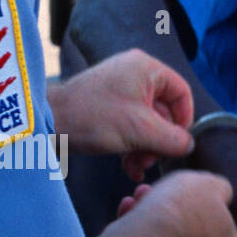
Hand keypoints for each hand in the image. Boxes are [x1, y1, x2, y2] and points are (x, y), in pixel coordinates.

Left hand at [49, 49, 194, 178]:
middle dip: (159, 141)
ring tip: (137, 168)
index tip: (178, 144)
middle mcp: (134, 73)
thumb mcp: (140, 130)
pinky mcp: (106, 105)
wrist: (48, 122)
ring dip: (145, 148)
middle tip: (150, 161)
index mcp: (146, 68)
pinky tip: (129, 167)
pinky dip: (132, 145)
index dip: (184, 120)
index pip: (181, 92)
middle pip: (164, 110)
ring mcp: (119, 89)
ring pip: (146, 122)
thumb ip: (172, 138)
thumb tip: (188, 145)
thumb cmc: (92, 118)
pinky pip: (130, 124)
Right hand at [114, 171, 236, 236]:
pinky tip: (127, 212)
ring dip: (149, 217)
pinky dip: (136, 234)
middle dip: (170, 209)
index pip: (221, 224)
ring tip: (136, 198)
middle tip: (153, 191)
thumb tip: (221, 193)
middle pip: (188, 232)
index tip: (183, 188)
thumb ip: (221, 189)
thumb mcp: (210, 184)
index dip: (200, 201)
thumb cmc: (181, 208)